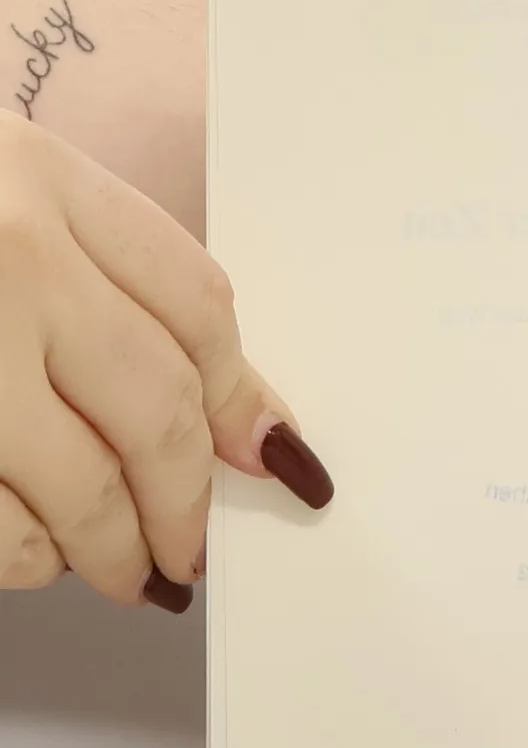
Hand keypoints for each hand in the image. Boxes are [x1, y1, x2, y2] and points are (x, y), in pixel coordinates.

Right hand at [0, 113, 331, 611]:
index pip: (194, 302)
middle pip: (157, 406)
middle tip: (194, 549)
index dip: (247, 398)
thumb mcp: (3, 190)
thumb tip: (222, 411)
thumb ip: (100, 273)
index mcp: (40, 178)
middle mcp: (10, 253)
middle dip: (187, 499)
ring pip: (81, 483)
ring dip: (114, 546)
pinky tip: (36, 555)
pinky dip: (23, 554)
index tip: (281, 460)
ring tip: (128, 569)